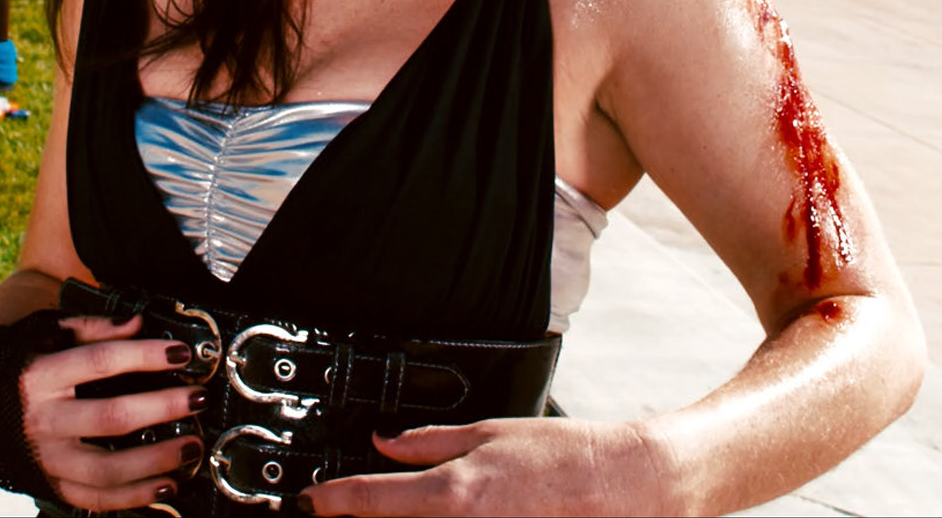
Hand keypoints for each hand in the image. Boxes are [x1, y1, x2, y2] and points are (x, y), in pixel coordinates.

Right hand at [19, 315, 204, 512]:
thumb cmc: (25, 365)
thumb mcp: (51, 334)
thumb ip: (95, 328)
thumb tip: (139, 323)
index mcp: (40, 376)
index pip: (101, 362)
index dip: (145, 356)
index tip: (181, 353)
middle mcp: (42, 421)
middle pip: (112, 418)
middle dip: (163, 408)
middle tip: (198, 398)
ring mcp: (47, 459)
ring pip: (109, 468)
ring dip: (158, 460)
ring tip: (192, 446)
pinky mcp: (52, 486)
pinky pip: (98, 499)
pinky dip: (136, 496)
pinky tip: (168, 484)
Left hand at [301, 418, 658, 516]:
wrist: (628, 488)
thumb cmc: (570, 458)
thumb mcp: (492, 433)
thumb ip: (431, 442)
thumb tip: (387, 442)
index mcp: (453, 491)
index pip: (371, 498)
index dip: (331, 500)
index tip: (313, 500)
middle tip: (353, 509)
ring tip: (426, 508)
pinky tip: (462, 515)